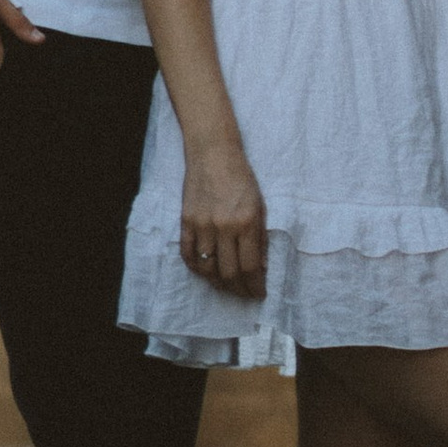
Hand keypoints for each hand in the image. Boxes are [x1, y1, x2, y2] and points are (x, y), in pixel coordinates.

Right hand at [180, 138, 267, 296]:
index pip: (250, 267)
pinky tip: (206, 271)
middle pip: (229, 273)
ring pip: (208, 269)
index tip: (259, 293)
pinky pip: (188, 254)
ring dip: (219, 283)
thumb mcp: (259, 205)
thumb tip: (261, 268)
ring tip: (227, 286)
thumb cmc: (241, 177)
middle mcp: (223, 226)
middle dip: (240, 290)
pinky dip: (196, 268)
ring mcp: (202, 224)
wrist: (213, 152)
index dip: (255, 286)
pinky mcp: (186, 220)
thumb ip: (260, 238)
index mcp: (246, 221)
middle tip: (245, 294)